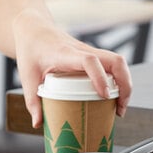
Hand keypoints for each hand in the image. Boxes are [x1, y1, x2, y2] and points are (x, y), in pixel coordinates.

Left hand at [13, 9, 131, 127]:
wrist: (34, 29)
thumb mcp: (27, 76)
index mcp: (66, 54)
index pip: (89, 61)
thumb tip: (39, 123)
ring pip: (119, 63)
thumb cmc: (30, 50)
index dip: (100, 78)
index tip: (105, 96)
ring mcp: (91, 52)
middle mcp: (83, 50)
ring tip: (120, 106)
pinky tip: (114, 98)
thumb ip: (32, 101)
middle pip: (115, 61)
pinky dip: (120, 82)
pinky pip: (114, 66)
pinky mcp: (95, 56)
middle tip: (120, 107)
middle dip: (124, 85)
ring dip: (125, 84)